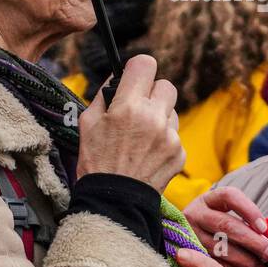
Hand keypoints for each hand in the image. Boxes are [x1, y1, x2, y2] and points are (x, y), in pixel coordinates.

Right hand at [76, 54, 182, 191]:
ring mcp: (170, 137)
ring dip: (160, 117)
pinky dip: (164, 141)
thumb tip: (117, 76)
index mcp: (128, 106)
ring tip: (141, 137)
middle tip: (138, 108)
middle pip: (166, 85)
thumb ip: (104, 94)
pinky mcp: (180, 153)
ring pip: (172, 111)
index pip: (145, 64)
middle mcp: (153, 118)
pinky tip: (148, 154)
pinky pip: (175, 135)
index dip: (138, 69)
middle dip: (152, 93)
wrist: (114, 202)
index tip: (134, 78)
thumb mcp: (88, 123)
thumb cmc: (96, 162)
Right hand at [183, 186, 267, 266]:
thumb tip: (267, 240)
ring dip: (246, 261)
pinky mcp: (190, 254)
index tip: (264, 228)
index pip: (229, 196)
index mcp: (208, 199)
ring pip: (220, 248)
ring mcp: (190, 234)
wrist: (190, 234)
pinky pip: (215, 264)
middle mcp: (195, 214)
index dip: (249, 210)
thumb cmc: (217, 223)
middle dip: (252, 242)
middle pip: (226, 225)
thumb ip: (245, 221)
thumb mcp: (226, 213)